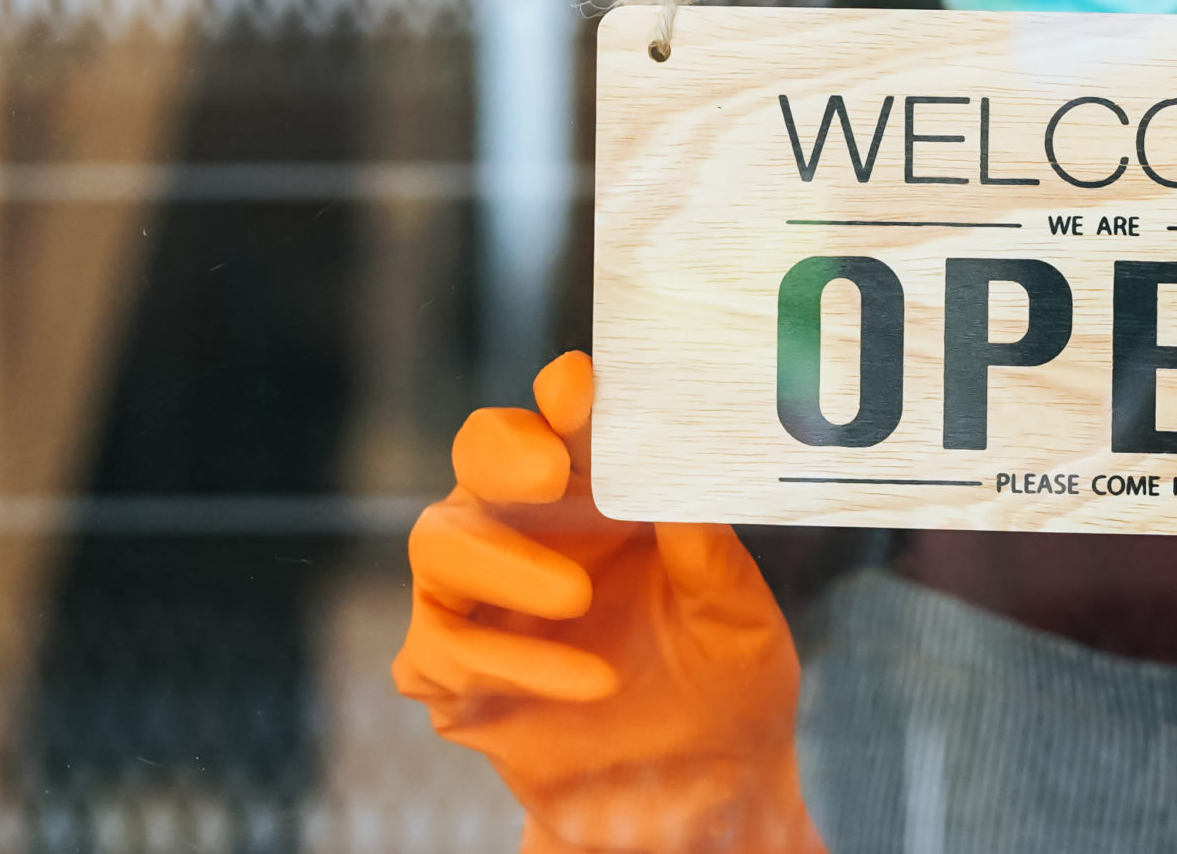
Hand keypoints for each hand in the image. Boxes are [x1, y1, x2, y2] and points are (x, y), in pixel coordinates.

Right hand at [393, 352, 825, 853]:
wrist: (702, 790)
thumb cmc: (726, 679)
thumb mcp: (737, 612)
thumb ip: (705, 542)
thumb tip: (680, 463)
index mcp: (599, 488)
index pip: (565, 416)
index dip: (564, 394)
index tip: (580, 386)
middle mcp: (529, 527)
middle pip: (479, 453)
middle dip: (502, 453)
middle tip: (549, 473)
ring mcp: (483, 597)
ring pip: (438, 540)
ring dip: (502, 563)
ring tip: (578, 598)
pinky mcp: (455, 674)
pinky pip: (443, 648)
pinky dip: (511, 663)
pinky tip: (590, 682)